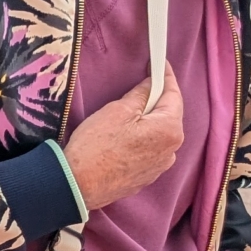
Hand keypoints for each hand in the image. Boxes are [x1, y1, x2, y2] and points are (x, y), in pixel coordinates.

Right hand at [64, 70, 184, 212]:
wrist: (77, 185)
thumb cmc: (95, 147)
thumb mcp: (117, 111)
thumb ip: (140, 95)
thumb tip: (150, 85)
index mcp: (169, 129)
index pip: (173, 95)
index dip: (166, 77)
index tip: (160, 65)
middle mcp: (172, 149)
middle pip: (167, 116)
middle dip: (155, 102)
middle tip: (137, 90)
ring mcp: (159, 166)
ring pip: (158, 135)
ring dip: (146, 124)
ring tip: (123, 121)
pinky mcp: (146, 177)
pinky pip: (149, 152)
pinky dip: (140, 142)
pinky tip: (121, 141)